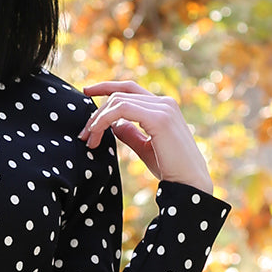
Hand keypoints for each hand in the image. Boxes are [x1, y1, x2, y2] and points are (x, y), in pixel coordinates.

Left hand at [79, 80, 212, 193]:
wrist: (188, 184)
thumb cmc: (169, 168)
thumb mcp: (144, 146)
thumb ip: (129, 132)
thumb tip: (112, 124)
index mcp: (163, 107)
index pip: (129, 88)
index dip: (106, 87)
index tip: (86, 92)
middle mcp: (165, 102)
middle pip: (120, 95)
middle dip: (97, 113)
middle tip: (83, 135)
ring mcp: (163, 107)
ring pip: (118, 101)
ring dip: (98, 120)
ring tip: (89, 140)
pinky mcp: (159, 118)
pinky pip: (122, 109)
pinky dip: (104, 119)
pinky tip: (96, 133)